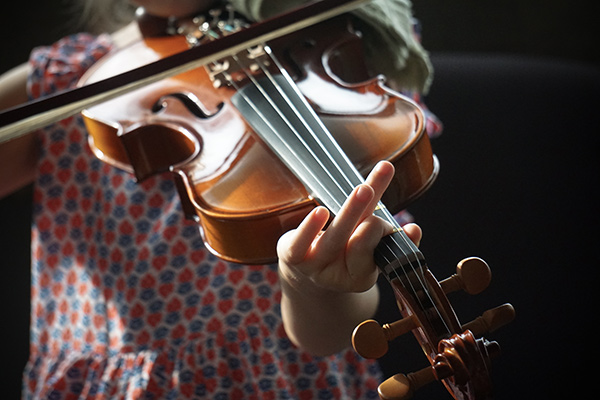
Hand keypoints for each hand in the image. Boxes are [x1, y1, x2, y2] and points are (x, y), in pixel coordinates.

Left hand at [277, 160, 421, 293]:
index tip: (384, 220)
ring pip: (334, 237)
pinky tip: (321, 212)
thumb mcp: (367, 251)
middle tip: (381, 199)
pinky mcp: (292, 254)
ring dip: (350, 211)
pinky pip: (300, 242)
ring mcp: (314, 265)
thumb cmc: (343, 254)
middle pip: (358, 244)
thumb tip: (414, 230)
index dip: (381, 232)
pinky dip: (310, 228)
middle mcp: (337, 275)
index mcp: (360, 277)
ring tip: (364, 190)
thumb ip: (390, 239)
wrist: (304, 272)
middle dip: (372, 224)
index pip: (374, 251)